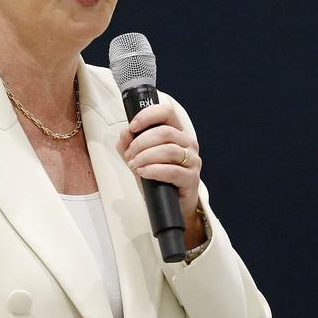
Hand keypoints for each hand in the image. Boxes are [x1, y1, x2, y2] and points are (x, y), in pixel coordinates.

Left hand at [115, 102, 204, 246]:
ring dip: (146, 157)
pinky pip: (172, 170)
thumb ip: (129, 145)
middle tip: (130, 155)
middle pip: (165, 132)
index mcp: (177, 132)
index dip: (147, 116)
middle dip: (141, 142)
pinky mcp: (192, 178)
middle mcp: (188, 143)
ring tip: (134, 166)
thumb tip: (125, 132)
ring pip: (168, 150)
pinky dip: (154, 170)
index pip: (166, 112)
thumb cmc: (157, 178)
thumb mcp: (138, 158)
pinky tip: (143, 172)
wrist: (170, 204)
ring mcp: (193, 160)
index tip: (132, 127)